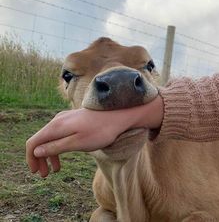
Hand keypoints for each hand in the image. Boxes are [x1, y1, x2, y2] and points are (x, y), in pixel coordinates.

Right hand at [26, 96, 163, 176]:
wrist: (117, 115)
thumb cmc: (99, 131)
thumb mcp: (77, 143)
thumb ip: (56, 147)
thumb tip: (36, 151)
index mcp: (56, 127)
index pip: (33, 143)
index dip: (31, 159)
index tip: (36, 172)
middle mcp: (57, 120)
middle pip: (41, 140)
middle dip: (40, 158)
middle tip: (45, 174)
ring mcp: (65, 119)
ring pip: (51, 138)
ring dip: (50, 154)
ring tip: (55, 170)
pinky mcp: (73, 120)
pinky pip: (60, 134)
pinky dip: (59, 146)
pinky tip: (64, 155)